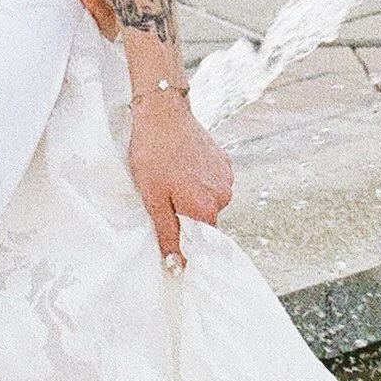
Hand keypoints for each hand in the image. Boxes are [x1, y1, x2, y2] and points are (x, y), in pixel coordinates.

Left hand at [125, 84, 233, 268]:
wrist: (163, 112)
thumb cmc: (153, 154)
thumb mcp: (153, 199)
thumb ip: (168, 235)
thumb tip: (177, 267)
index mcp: (206, 209)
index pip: (200, 241)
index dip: (183, 237)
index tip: (169, 223)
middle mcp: (223, 196)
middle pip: (204, 220)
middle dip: (185, 213)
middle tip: (164, 194)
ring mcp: (226, 178)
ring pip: (208, 201)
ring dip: (193, 195)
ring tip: (172, 176)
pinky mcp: (225, 162)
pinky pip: (213, 183)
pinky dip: (199, 180)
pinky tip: (182, 165)